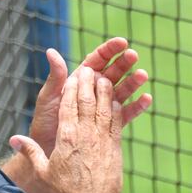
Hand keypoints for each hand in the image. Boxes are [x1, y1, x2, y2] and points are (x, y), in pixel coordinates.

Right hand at [10, 67, 123, 192]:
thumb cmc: (66, 192)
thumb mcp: (43, 172)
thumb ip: (30, 152)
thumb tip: (13, 139)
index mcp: (66, 137)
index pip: (69, 105)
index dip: (72, 88)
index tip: (74, 76)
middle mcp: (85, 134)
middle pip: (87, 101)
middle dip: (88, 83)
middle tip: (89, 69)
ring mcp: (102, 139)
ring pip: (104, 107)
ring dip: (105, 91)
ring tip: (104, 78)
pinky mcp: (115, 147)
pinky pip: (116, 121)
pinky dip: (116, 108)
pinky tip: (116, 100)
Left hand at [29, 37, 151, 156]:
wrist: (48, 149)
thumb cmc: (45, 122)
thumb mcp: (49, 97)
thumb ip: (56, 76)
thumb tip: (51, 51)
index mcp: (80, 80)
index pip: (98, 60)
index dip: (110, 50)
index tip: (122, 42)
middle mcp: (94, 91)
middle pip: (113, 72)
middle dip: (124, 63)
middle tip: (134, 56)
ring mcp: (104, 106)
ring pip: (122, 90)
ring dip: (133, 82)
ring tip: (142, 75)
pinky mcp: (110, 123)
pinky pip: (126, 113)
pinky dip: (137, 106)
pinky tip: (146, 99)